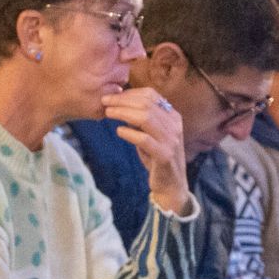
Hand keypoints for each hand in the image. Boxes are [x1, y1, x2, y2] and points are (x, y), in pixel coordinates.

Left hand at [102, 88, 188, 214]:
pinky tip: (119, 131)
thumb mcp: (151, 135)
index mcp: (172, 117)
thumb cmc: (157, 158)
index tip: (112, 96)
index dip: (130, 93)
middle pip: (147, 104)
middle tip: (105, 101)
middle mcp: (174, 126)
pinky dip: (129, 133)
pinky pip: (144, 139)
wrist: (171, 185)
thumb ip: (141, 120)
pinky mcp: (164, 156)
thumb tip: (119, 104)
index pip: (151, 95)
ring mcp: (171, 140)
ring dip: (123, 113)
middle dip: (123, 100)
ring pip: (146, 118)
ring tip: (108, 113)